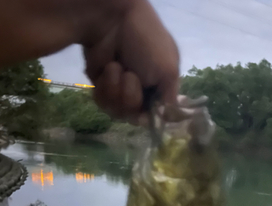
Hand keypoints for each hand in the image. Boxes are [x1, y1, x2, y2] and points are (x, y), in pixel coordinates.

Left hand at [83, 0, 179, 123]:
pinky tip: (107, 70)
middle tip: (130, 77)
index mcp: (160, 87)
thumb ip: (170, 99)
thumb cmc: (147, 43)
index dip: (150, 117)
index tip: (146, 112)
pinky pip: (102, 103)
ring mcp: (120, 90)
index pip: (156, 116)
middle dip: (131, 98)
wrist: (112, 22)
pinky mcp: (101, 86)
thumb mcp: (169, 70)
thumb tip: (165, 117)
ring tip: (117, 68)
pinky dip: (105, 86)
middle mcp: (141, 91)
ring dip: (116, 90)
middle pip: (135, 117)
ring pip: (117, 112)